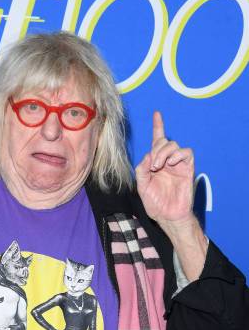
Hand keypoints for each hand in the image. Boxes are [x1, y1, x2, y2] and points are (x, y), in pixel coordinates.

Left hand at [135, 111, 194, 229]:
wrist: (168, 215)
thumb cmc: (155, 203)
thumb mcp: (141, 186)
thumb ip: (141, 170)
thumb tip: (148, 155)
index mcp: (155, 164)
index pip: (156, 141)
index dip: (157, 127)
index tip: (157, 114)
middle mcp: (166, 161)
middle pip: (163, 142)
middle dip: (156, 149)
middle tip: (153, 165)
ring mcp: (177, 164)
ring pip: (173, 145)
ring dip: (164, 152)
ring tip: (159, 166)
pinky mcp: (187, 169)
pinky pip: (186, 152)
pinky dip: (178, 154)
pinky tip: (171, 164)